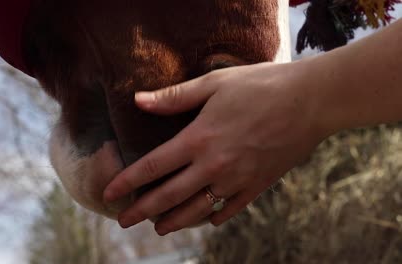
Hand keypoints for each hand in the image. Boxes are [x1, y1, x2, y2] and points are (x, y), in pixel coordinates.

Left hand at [104, 61, 326, 234]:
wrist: (311, 100)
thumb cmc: (261, 85)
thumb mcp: (214, 83)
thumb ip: (174, 97)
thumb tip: (139, 100)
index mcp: (198, 138)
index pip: (152, 166)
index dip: (126, 182)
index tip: (110, 194)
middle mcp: (213, 165)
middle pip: (169, 196)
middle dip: (143, 211)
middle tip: (124, 221)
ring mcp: (237, 179)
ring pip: (197, 210)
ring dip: (175, 221)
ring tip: (159, 228)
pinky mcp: (259, 185)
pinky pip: (231, 209)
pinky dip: (215, 217)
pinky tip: (207, 220)